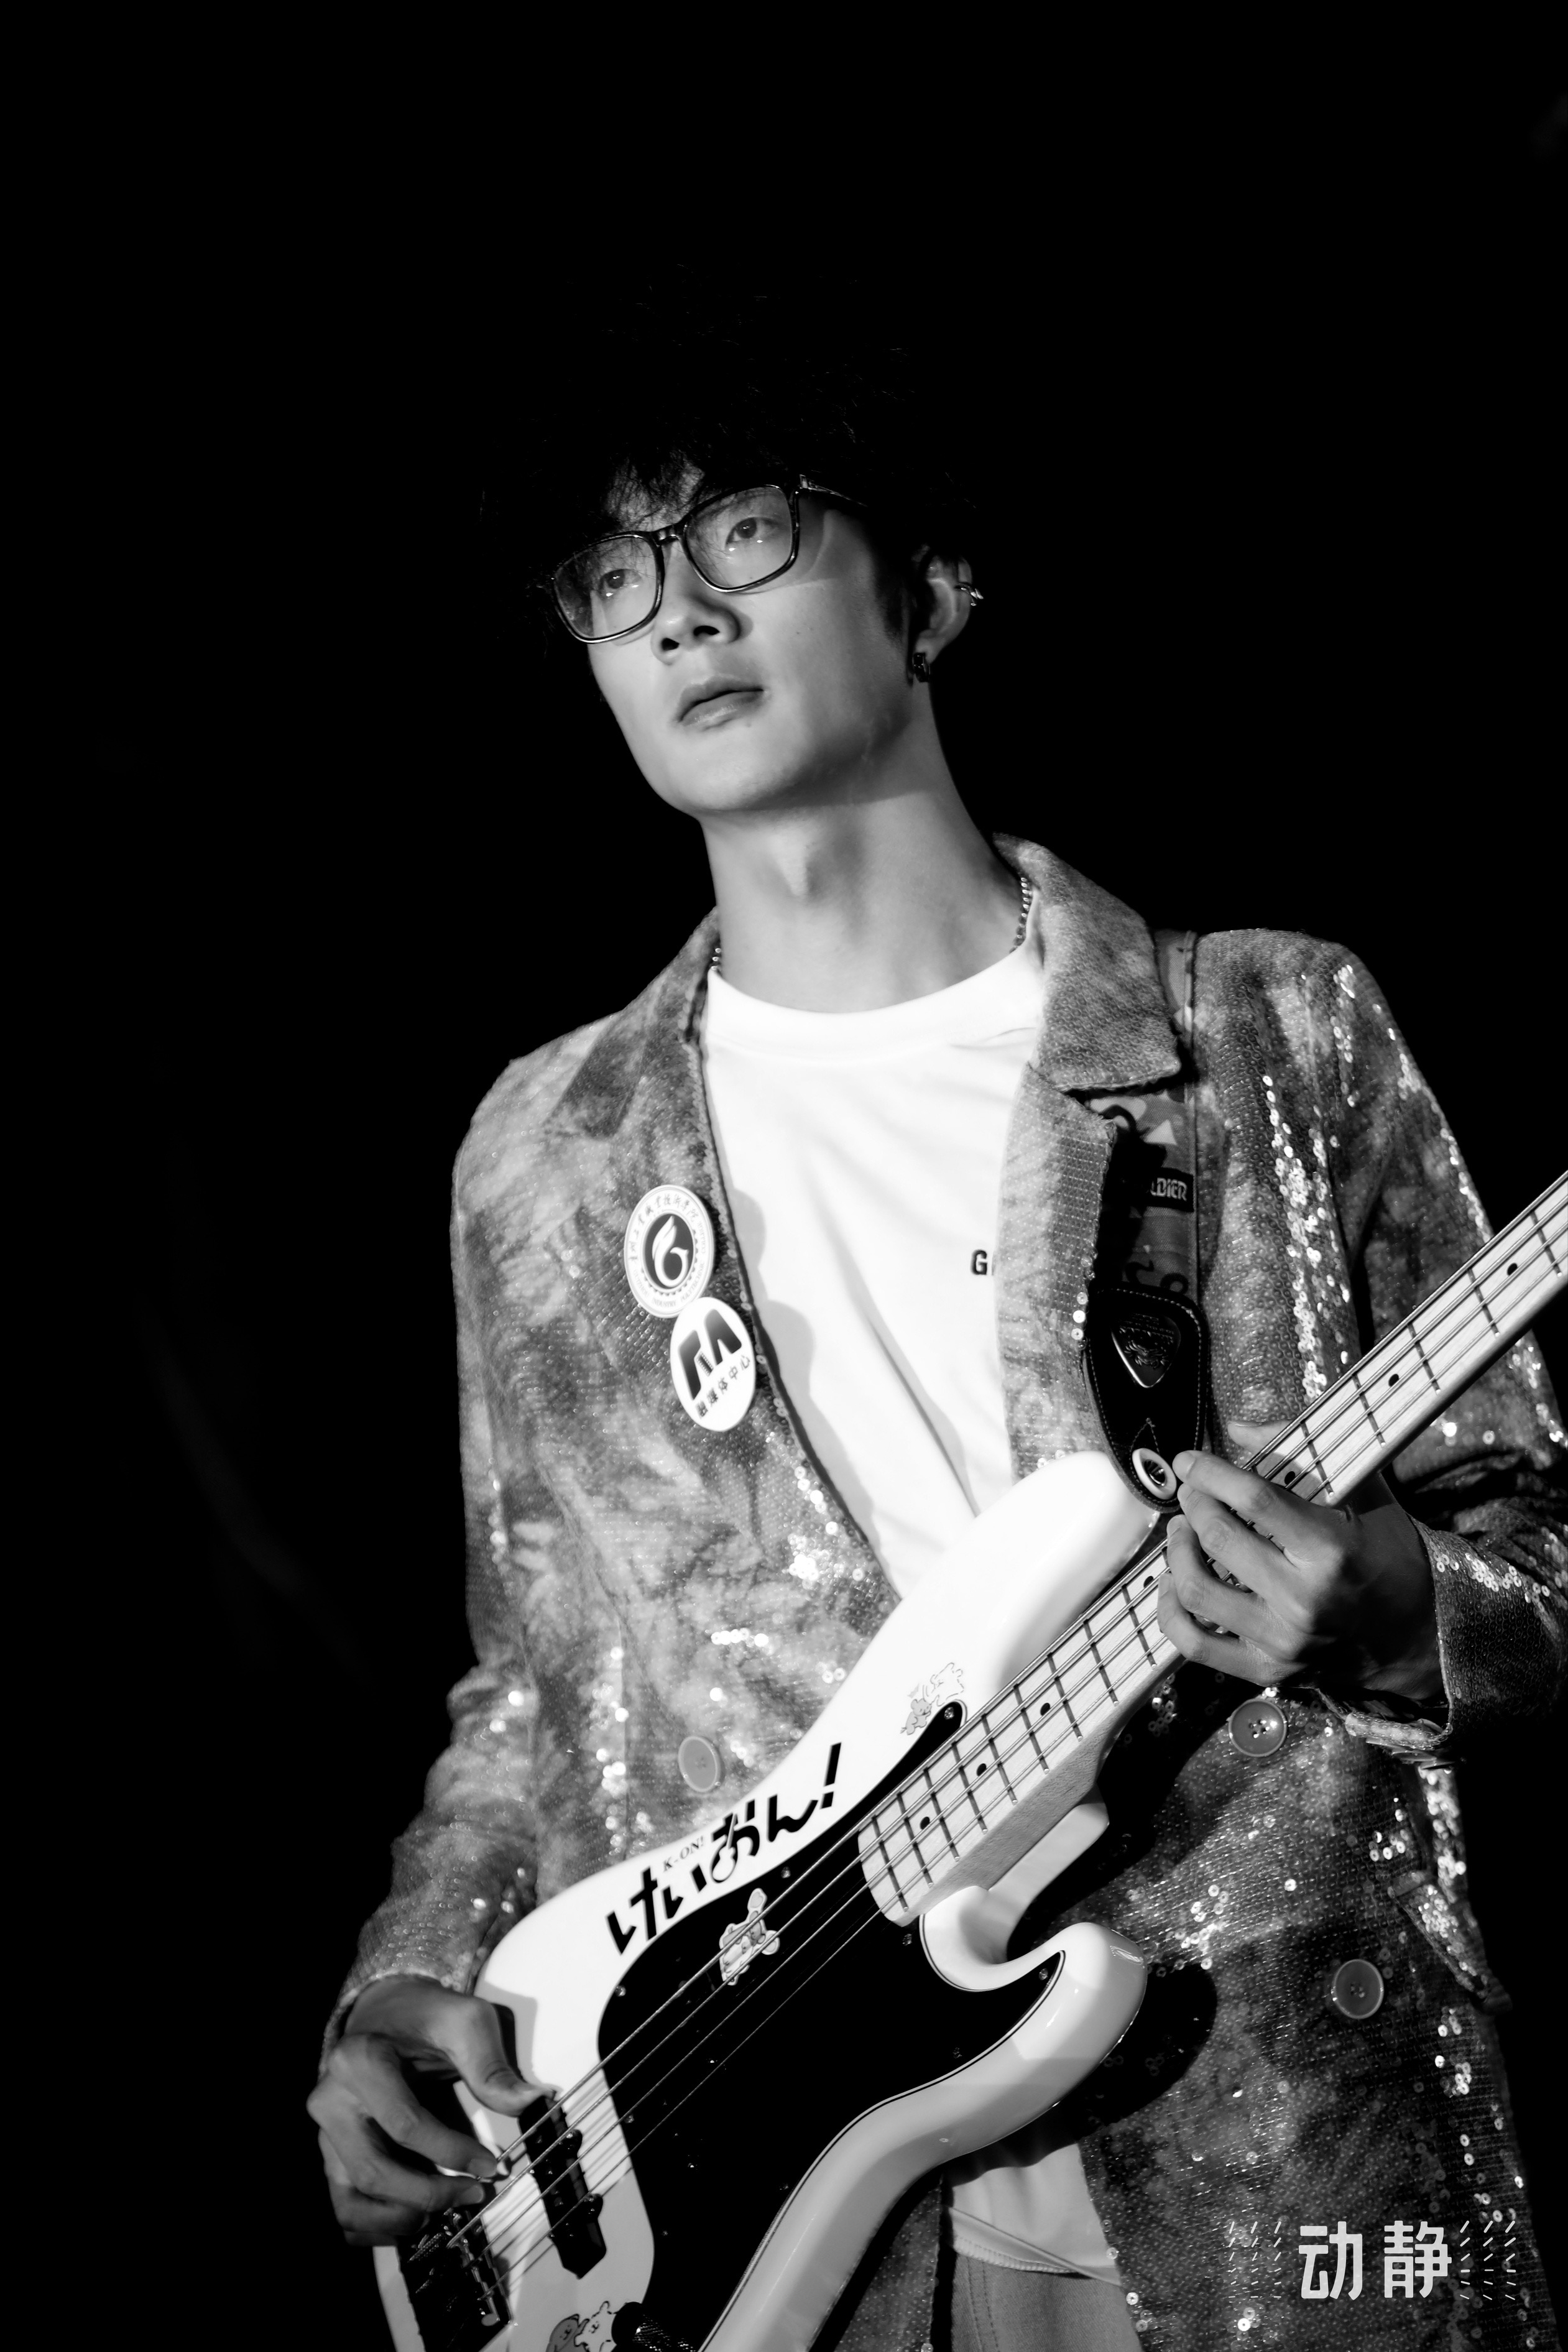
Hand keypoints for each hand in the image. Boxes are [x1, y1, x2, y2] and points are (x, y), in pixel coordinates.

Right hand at [308, 1975, 545, 2245]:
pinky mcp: (332, 2156)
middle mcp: (331, 2101)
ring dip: (400, 2221)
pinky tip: (418, 2216)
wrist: (388, 2014)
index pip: (405, 2125)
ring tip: (445, 2209)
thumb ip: (492, 2066)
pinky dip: (379, 2227)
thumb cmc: (427, 2016)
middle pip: (372, 2172)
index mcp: (360, 2061)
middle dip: (428, 2195)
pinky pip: (345, 2210)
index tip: (490, 2166)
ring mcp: (326, 2133)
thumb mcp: (466, 2022)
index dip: (451, 2153)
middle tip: (473, 2196)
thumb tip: (530, 2101)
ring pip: (351, 2202)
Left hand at [1157, 1425, 1441, 1703]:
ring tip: (1182, 1532)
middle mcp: (1303, 1599)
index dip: (1210, 1472)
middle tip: (1191, 1492)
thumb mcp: (1365, 1497)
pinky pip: (1194, 1644)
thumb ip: (1304, 1457)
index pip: (1252, 1500)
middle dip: (1193, 1504)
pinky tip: (1173, 1584)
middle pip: (1218, 1538)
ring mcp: (1283, 1641)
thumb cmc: (1391, 1555)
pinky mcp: (1267, 1671)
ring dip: (1177, 1552)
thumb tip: (1238, 1430)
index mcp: (1331, 1550)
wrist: (1420, 1633)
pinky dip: (1171, 1612)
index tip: (1188, 1460)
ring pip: (1197, 1591)